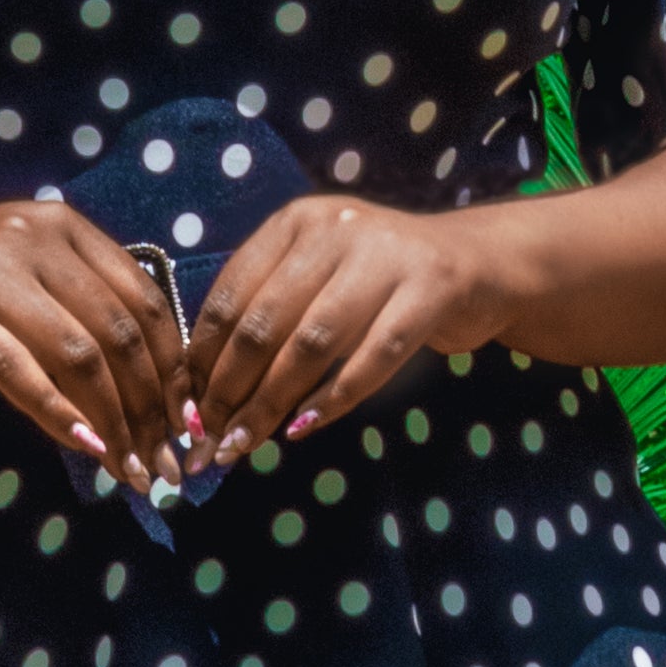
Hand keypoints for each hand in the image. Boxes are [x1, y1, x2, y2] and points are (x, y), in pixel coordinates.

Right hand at [0, 197, 188, 487]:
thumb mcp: (29, 282)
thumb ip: (86, 313)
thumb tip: (159, 393)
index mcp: (63, 226)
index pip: (145, 299)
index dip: (175, 367)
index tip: (188, 421)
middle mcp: (32, 238)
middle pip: (118, 332)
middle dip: (151, 407)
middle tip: (162, 460)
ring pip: (78, 355)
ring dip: (112, 422)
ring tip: (129, 467)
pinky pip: (18, 370)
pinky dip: (57, 414)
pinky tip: (85, 448)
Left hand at [178, 194, 528, 466]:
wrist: (477, 265)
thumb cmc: (380, 283)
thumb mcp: (319, 276)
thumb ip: (270, 312)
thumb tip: (206, 388)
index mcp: (296, 222)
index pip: (230, 295)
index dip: (203, 358)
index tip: (189, 408)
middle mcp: (335, 229)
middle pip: (265, 323)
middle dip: (230, 389)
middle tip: (209, 439)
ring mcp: (386, 257)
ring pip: (312, 344)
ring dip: (272, 402)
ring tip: (246, 443)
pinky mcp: (430, 290)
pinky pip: (372, 358)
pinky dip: (333, 399)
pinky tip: (304, 428)